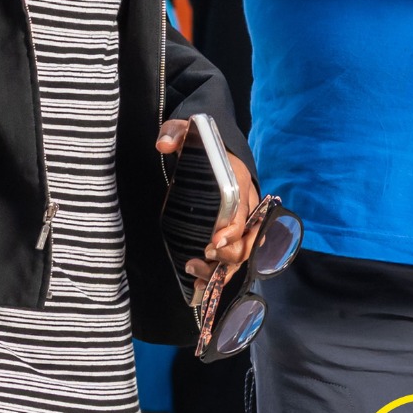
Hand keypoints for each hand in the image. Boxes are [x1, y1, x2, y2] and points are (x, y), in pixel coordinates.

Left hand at [157, 118, 261, 294]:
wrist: (214, 148)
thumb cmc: (201, 144)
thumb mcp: (187, 131)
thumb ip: (176, 133)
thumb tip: (164, 144)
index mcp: (239, 181)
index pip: (243, 213)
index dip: (232, 231)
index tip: (213, 242)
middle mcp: (246, 205)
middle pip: (248, 240)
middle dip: (227, 255)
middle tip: (199, 259)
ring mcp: (242, 221)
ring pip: (243, 254)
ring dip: (223, 269)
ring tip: (195, 272)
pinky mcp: (233, 232)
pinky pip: (234, 258)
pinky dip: (221, 273)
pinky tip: (202, 281)